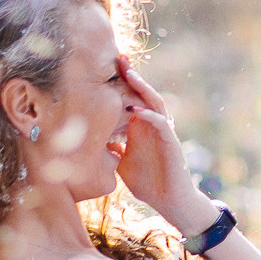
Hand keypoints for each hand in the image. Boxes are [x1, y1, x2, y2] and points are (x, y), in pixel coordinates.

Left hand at [115, 60, 214, 231]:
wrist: (169, 201)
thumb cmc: (147, 183)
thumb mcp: (120, 162)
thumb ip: (110, 148)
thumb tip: (89, 139)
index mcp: (140, 127)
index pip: (131, 99)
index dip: (121, 84)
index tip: (104, 68)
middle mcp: (152, 125)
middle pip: (143, 94)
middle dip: (132, 77)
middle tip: (120, 58)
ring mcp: (163, 132)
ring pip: (155, 104)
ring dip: (143, 89)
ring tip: (131, 75)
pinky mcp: (172, 143)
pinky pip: (162, 125)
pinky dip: (150, 116)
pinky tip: (137, 111)